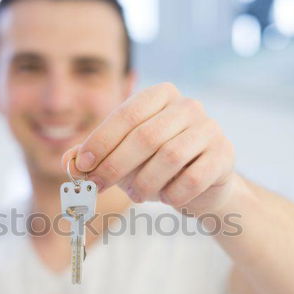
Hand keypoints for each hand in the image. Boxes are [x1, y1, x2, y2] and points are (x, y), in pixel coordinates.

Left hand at [62, 82, 236, 216]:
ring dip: (145, 183)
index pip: (126, 114)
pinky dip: (173, 194)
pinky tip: (167, 197)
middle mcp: (188, 106)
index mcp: (160, 96)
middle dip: (116, 166)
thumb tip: (69, 161)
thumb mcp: (121, 157)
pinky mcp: (224, 155)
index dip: (101, 141)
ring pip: (170, 157)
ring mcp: (210, 129)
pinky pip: (193, 178)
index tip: (83, 166)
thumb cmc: (156, 166)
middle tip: (99, 188)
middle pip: (145, 136)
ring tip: (137, 195)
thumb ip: (95, 156)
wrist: (202, 186)